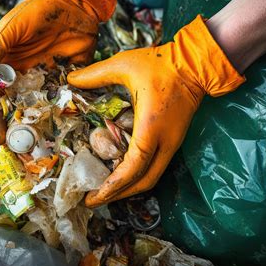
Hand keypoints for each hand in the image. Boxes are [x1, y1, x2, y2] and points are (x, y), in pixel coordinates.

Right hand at [0, 0, 115, 143]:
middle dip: (0, 122)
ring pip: (30, 108)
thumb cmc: (38, 11)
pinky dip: (55, 114)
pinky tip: (53, 127)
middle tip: (0, 139)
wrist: (74, 5)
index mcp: (4, 62)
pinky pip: (58, 102)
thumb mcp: (13, 27)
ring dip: (26, 124)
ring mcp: (42, 81)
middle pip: (6, 103)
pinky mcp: (65, 83)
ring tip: (24, 140)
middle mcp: (21, 76)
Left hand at [68, 15, 245, 206]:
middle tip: (94, 200)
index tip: (93, 196)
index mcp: (151, 126)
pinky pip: (155, 168)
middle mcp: (165, 142)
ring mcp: (172, 144)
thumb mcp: (124, 65)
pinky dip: (137, 177)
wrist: (195, 65)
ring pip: (151, 178)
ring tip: (105, 192)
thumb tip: (70, 80)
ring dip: (128, 189)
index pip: (133, 166)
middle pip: (143, 182)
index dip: (112, 185)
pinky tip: (120, 174)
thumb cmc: (160, 65)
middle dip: (118, 195)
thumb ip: (95, 74)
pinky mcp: (173, 142)